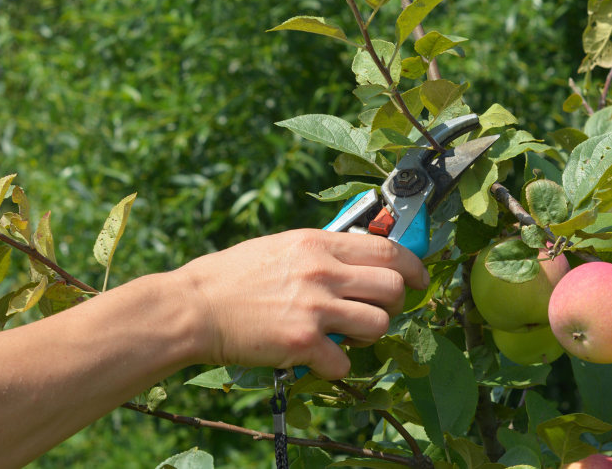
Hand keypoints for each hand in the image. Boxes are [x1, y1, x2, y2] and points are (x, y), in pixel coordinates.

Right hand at [173, 229, 429, 378]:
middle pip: (393, 287)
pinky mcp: (302, 342)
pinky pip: (344, 362)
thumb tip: (357, 257)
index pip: (388, 249)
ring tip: (344, 335)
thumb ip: (320, 252)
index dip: (413, 266)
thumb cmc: (231, 277)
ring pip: (379, 324)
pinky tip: (316, 358)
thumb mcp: (281, 246)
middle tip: (373, 312)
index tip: (418, 279)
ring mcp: (314, 307)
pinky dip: (335, 366)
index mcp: (317, 244)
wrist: (193, 308)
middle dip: (393, 304)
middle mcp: (322, 272)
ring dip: (367, 335)